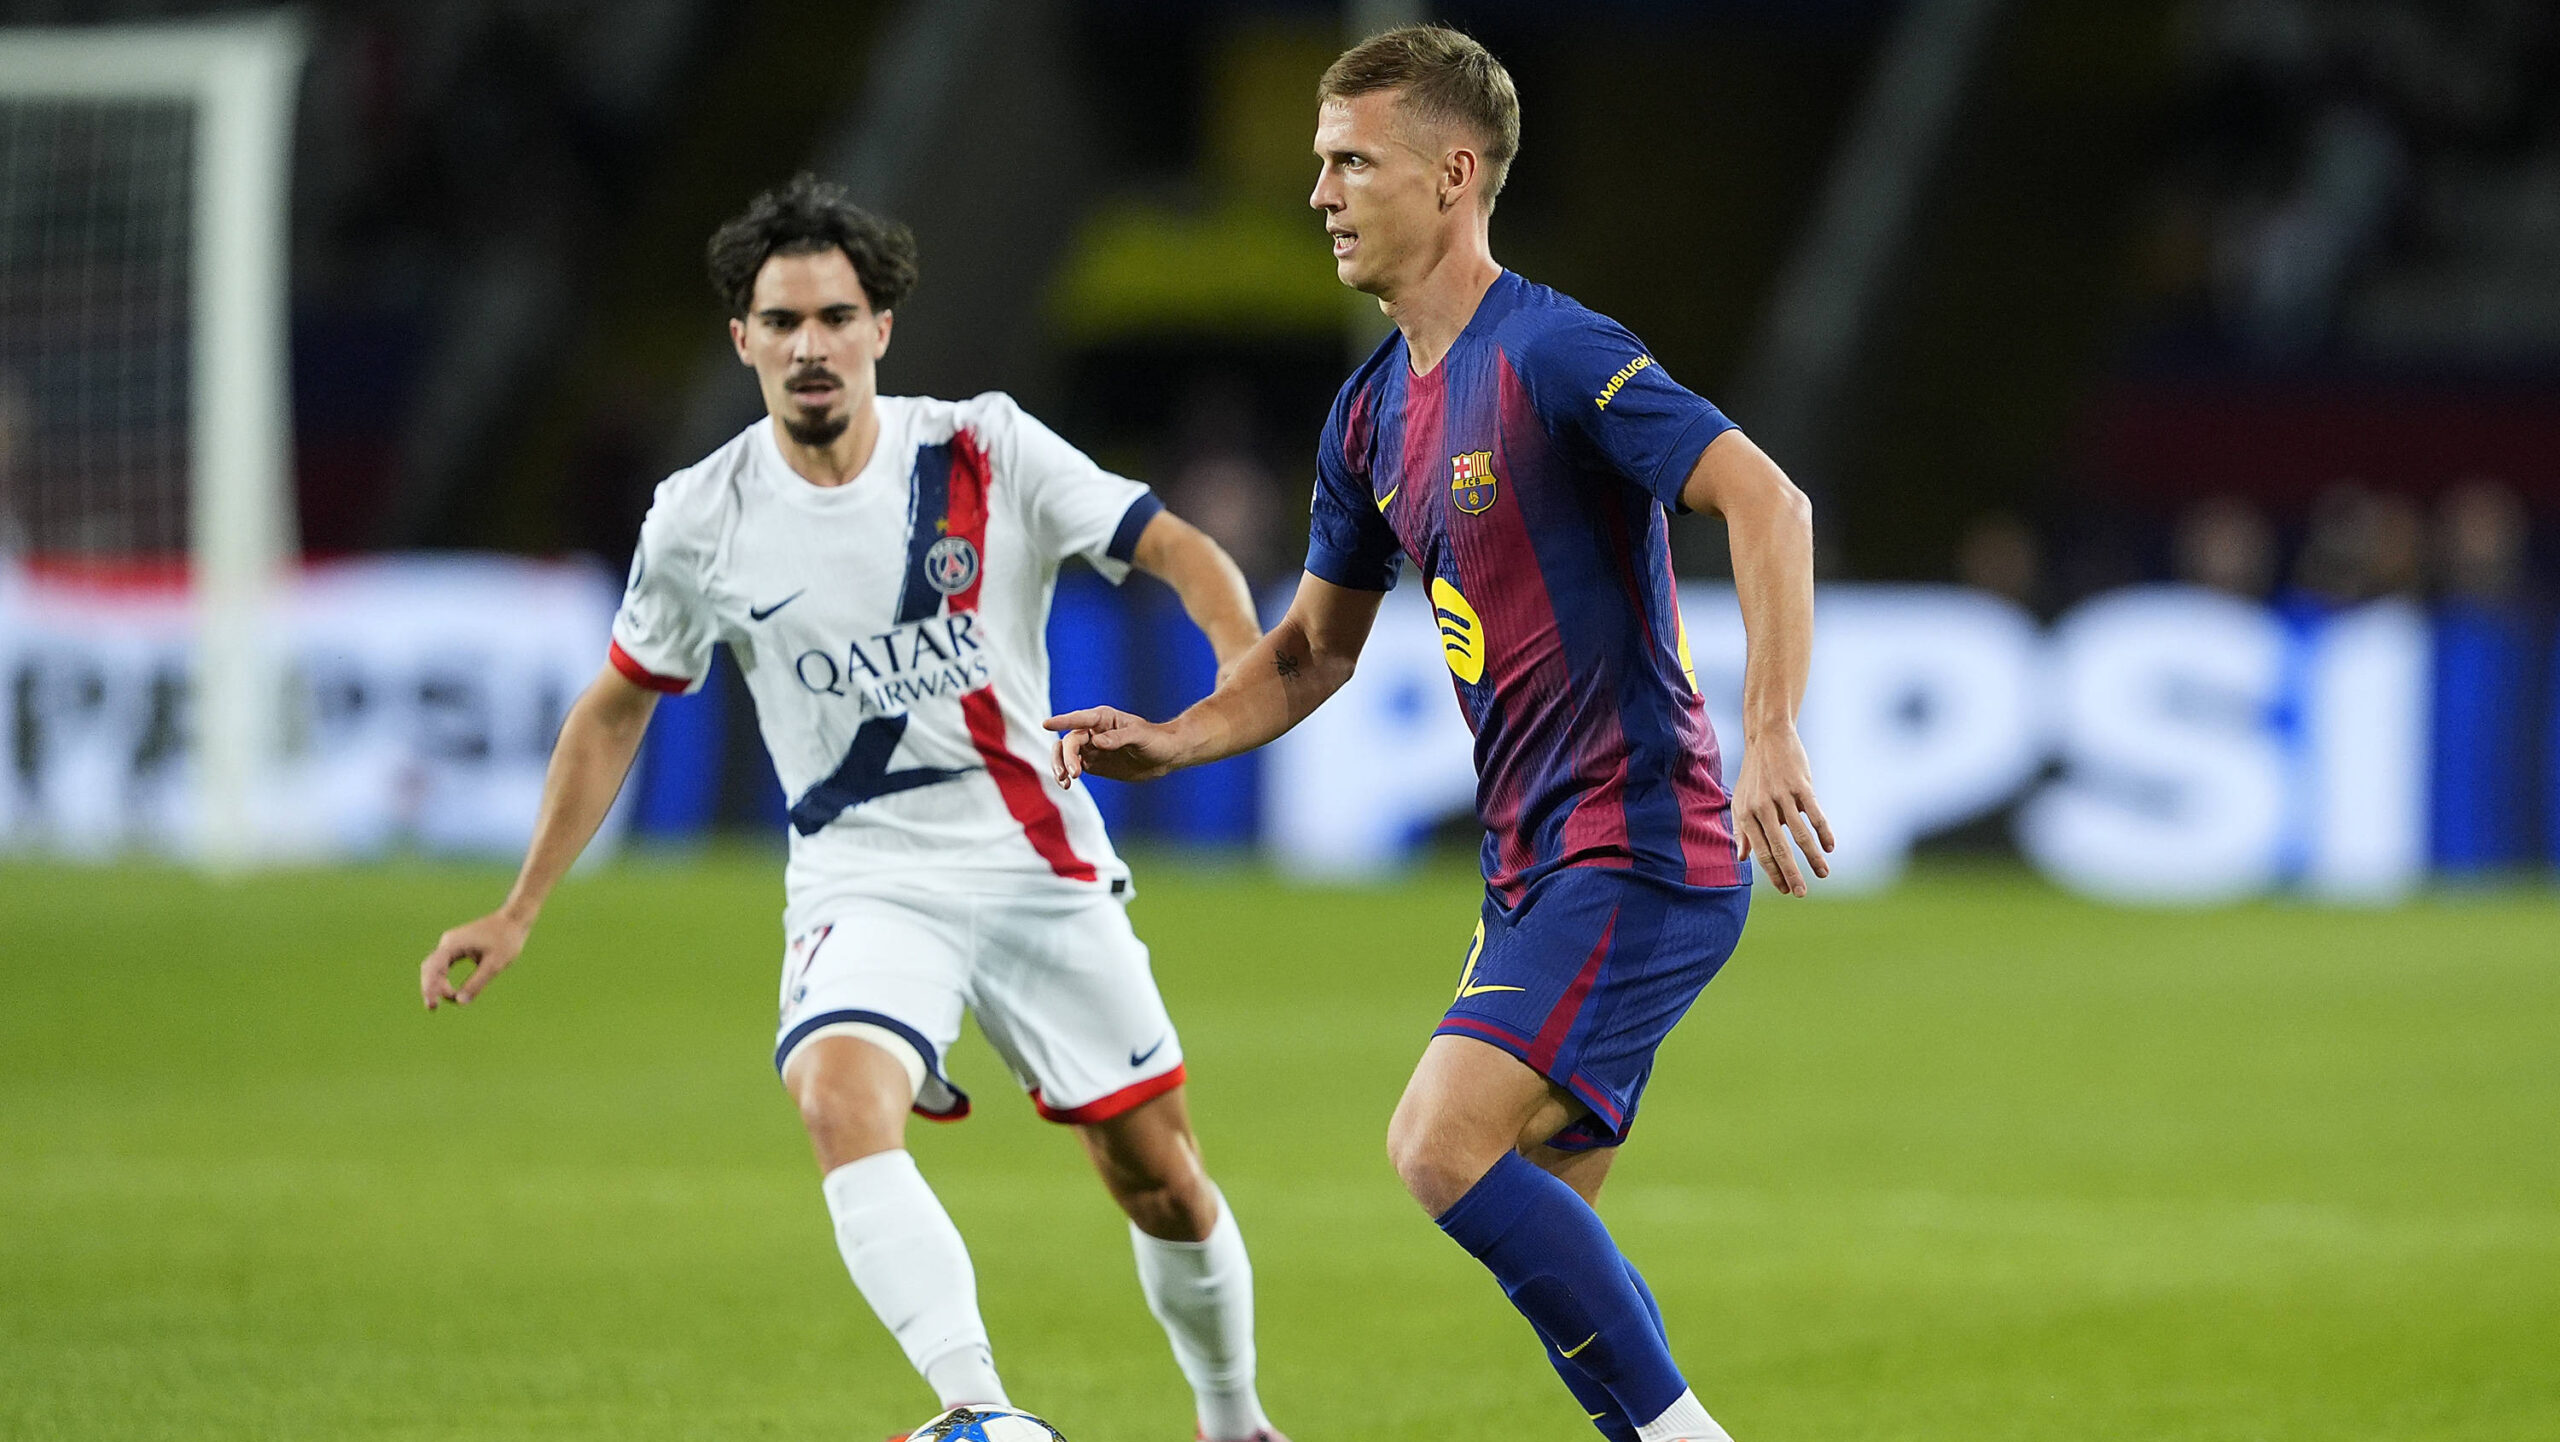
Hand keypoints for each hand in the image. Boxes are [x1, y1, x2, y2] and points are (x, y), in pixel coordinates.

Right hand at [420, 910, 531, 1010]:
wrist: (514, 919)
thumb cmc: (507, 940)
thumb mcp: (494, 965)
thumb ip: (477, 983)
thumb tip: (459, 1002)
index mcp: (453, 945)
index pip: (433, 969)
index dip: (430, 988)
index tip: (434, 1005)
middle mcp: (448, 942)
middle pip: (430, 968)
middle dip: (430, 988)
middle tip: (433, 1008)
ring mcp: (452, 943)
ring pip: (435, 966)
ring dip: (436, 984)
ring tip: (440, 1002)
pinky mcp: (458, 946)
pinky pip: (444, 964)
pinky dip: (443, 978)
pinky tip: (449, 991)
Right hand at [1045, 706, 1186, 786]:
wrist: (1165, 756)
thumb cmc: (1155, 740)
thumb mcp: (1139, 737)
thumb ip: (1118, 738)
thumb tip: (1096, 742)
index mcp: (1103, 718)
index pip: (1079, 719)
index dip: (1062, 721)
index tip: (1046, 724)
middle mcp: (1093, 731)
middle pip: (1069, 741)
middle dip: (1066, 757)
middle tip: (1073, 774)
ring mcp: (1091, 748)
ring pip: (1065, 754)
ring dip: (1060, 766)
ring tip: (1064, 782)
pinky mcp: (1092, 763)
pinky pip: (1073, 767)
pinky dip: (1066, 775)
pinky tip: (1066, 785)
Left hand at [1733, 727, 1833, 897]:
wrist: (1767, 738)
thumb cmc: (1755, 774)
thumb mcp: (1741, 801)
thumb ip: (1741, 830)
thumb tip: (1742, 858)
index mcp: (1747, 815)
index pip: (1761, 852)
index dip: (1774, 873)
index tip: (1785, 890)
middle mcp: (1763, 808)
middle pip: (1780, 848)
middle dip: (1792, 874)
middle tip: (1802, 894)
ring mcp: (1782, 796)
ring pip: (1801, 834)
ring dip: (1814, 857)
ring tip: (1823, 874)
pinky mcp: (1801, 786)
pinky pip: (1815, 814)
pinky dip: (1824, 832)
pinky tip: (1830, 847)